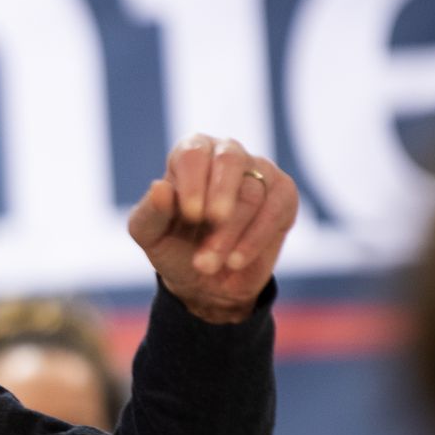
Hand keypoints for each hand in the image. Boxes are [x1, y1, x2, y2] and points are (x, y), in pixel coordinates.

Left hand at [127, 134, 297, 323]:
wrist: (206, 281)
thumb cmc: (174, 246)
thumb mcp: (151, 234)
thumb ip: (152, 211)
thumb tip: (160, 187)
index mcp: (190, 153)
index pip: (193, 152)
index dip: (193, 182)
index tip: (191, 214)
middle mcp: (226, 154)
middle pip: (230, 160)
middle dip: (220, 196)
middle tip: (211, 224)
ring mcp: (259, 172)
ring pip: (252, 192)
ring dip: (229, 233)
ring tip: (207, 264)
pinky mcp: (283, 195)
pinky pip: (275, 209)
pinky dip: (254, 239)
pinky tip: (235, 261)